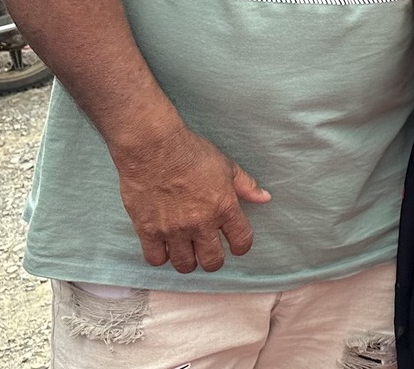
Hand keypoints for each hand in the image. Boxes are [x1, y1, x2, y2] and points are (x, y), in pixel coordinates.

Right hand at [107, 121, 270, 273]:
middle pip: (212, 261)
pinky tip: (164, 247)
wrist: (154, 148)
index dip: (241, 246)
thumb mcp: (226, 166)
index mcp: (224, 207)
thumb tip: (265, 198)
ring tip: (186, 251)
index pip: (242, 241)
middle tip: (209, 252)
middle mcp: (200, 223)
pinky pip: (156, 259)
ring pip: (184, 265)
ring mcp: (173, 229)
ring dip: (188, 261)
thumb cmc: (192, 153)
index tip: (236, 245)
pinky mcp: (148, 230)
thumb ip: (246, 186)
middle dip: (214, 260)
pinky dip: (161, 257)